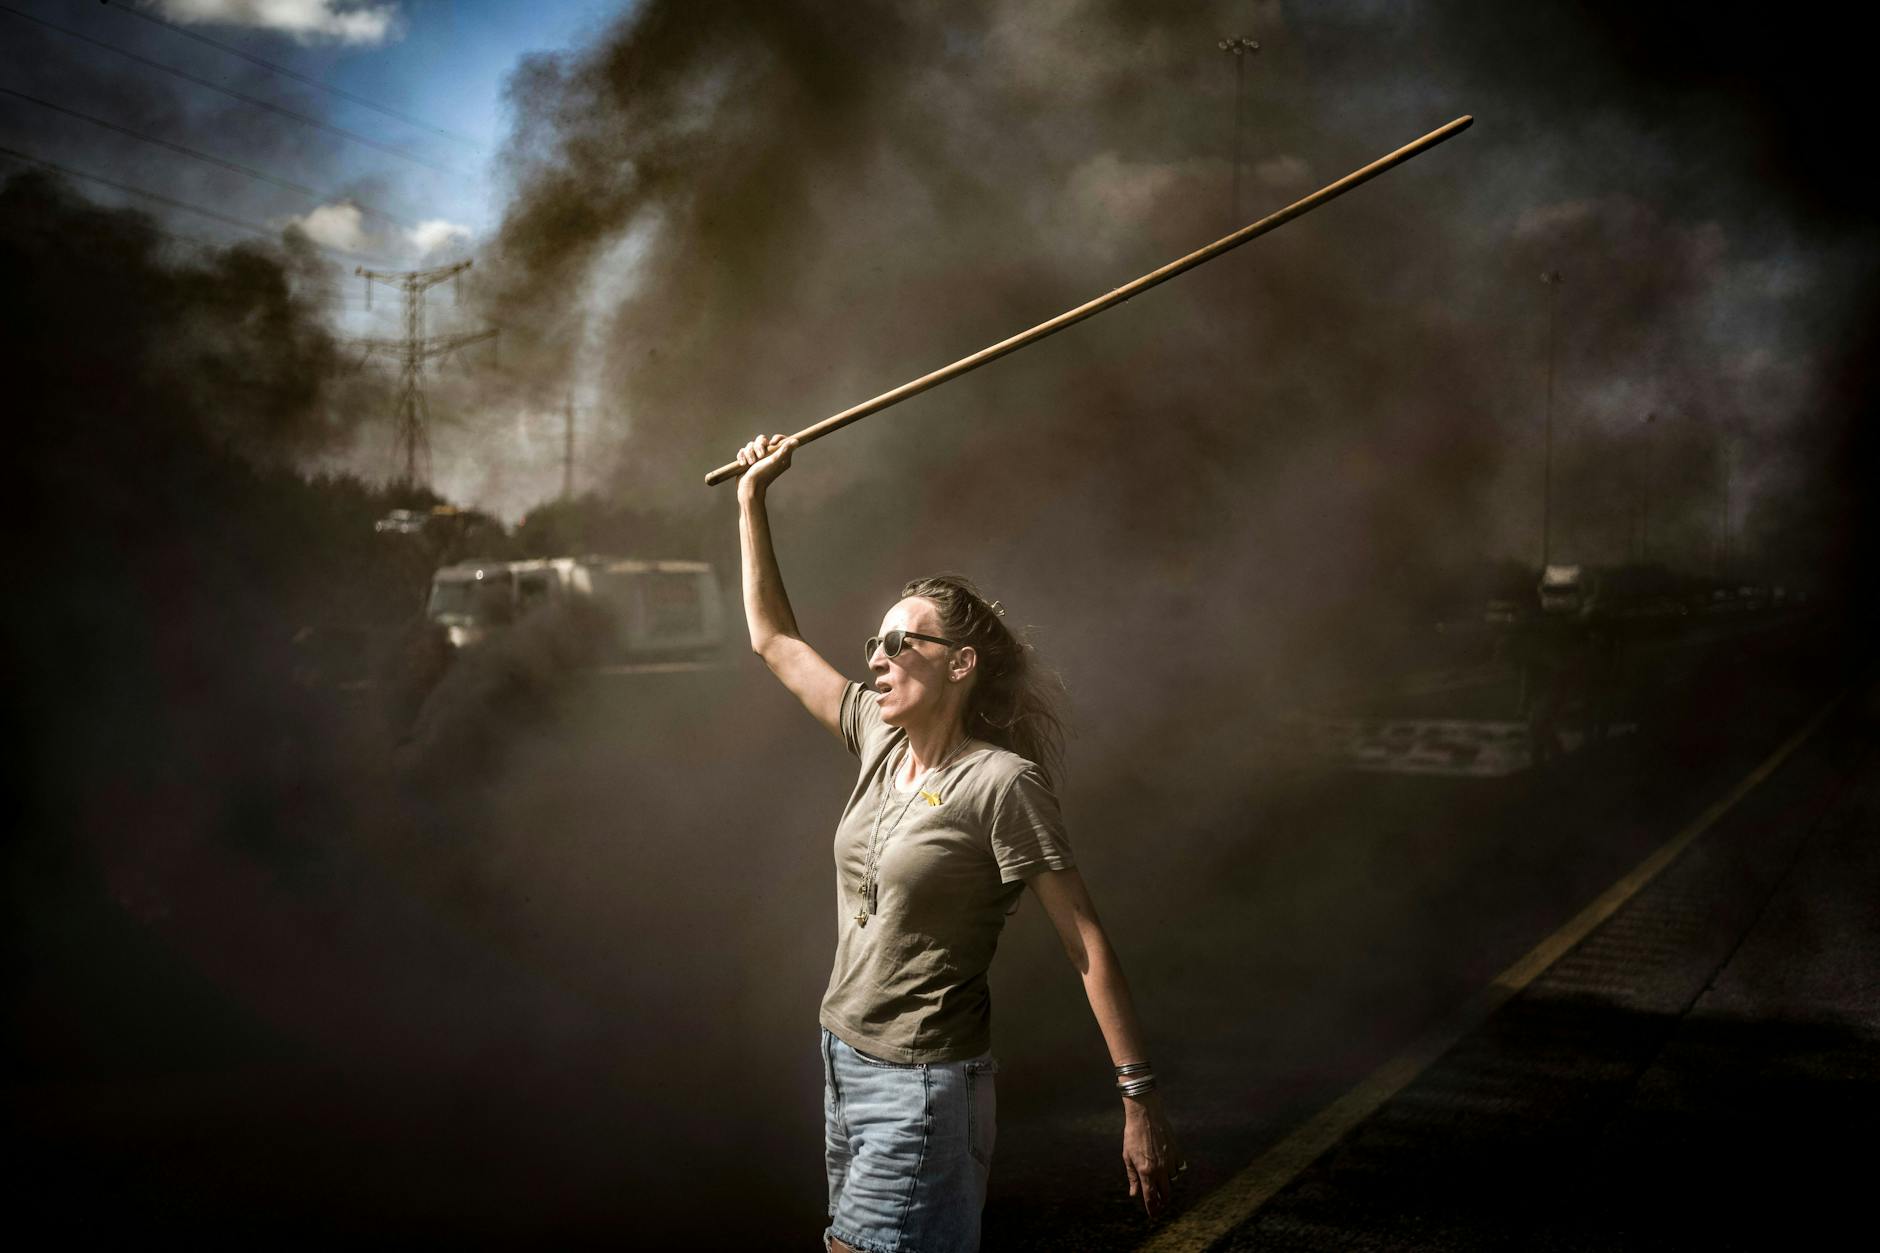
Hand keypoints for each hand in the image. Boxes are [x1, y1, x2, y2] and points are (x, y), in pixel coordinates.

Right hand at [734, 432, 796, 498]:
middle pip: (762, 440)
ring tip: (750, 463)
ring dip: (749, 453)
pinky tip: (743, 464)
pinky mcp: (748, 460)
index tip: (772, 443)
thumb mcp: (775, 460)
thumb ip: (784, 450)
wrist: (749, 488)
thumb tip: (796, 441)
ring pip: (751, 445)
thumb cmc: (763, 475)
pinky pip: (743, 451)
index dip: (776, 438)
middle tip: (760, 456)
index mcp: (780, 456)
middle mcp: (769, 456)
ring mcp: (758, 458)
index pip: (780, 440)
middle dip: (758, 446)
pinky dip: (742, 456)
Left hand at [1122, 1093, 1182, 1219]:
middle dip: (1163, 1201)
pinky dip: (1175, 1171)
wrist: (1146, 1114)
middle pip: (1166, 1193)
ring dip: (1168, 1184)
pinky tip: (1168, 1168)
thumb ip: (1132, 1177)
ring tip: (1161, 1182)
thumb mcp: (1127, 1157)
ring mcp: (1170, 1161)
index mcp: (1145, 1171)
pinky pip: (1179, 1168)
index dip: (1153, 1209)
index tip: (1154, 1216)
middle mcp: (1160, 1169)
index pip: (1151, 1197)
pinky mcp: (1177, 1152)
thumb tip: (1134, 1194)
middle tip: (1159, 1203)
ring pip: (1173, 1181)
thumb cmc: (1133, 1135)